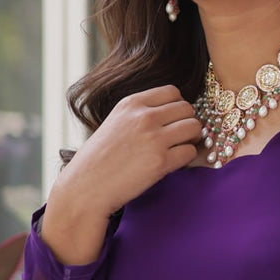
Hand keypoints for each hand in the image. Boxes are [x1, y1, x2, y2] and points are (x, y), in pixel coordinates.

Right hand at [40, 86, 200, 264]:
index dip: (177, 106)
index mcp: (131, 104)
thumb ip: (139, 114)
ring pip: (194, 127)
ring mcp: (154, 138)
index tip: (172, 119)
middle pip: (187, 108)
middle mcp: (144, 116)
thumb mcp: (114, 123)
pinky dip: (186, 158)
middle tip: (179, 137)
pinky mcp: (161, 162)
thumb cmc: (98, 159)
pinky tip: (173, 163)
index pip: (172, 91)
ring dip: (191, 139)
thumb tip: (171, 113)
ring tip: (178, 149)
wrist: (85, 188)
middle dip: (186, 122)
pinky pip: (191, 152)